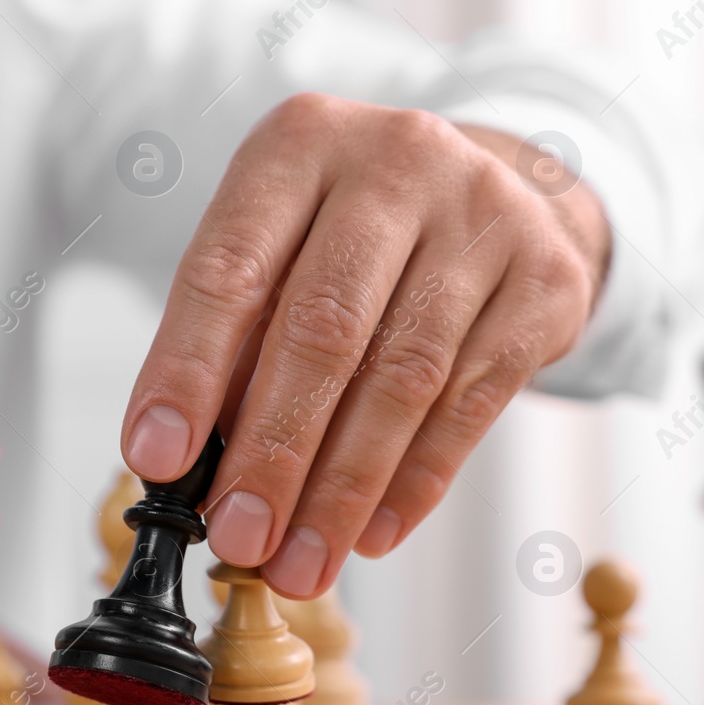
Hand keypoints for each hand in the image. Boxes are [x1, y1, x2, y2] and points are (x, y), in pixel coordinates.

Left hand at [120, 94, 610, 598]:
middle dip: (273, 452)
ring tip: (299, 562)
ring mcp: (484, 213)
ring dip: (342, 489)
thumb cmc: (347, 230)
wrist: (493, 184)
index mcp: (299, 143)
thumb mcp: (276, 246)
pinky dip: (416, 481)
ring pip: (403, 377)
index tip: (156, 462)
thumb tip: (184, 465)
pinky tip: (372, 535)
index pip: (230, 269)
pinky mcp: (547, 278)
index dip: (187, 372)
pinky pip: (473, 402)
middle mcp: (396, 159)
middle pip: (323, 329)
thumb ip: (232, 338)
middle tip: (238, 539)